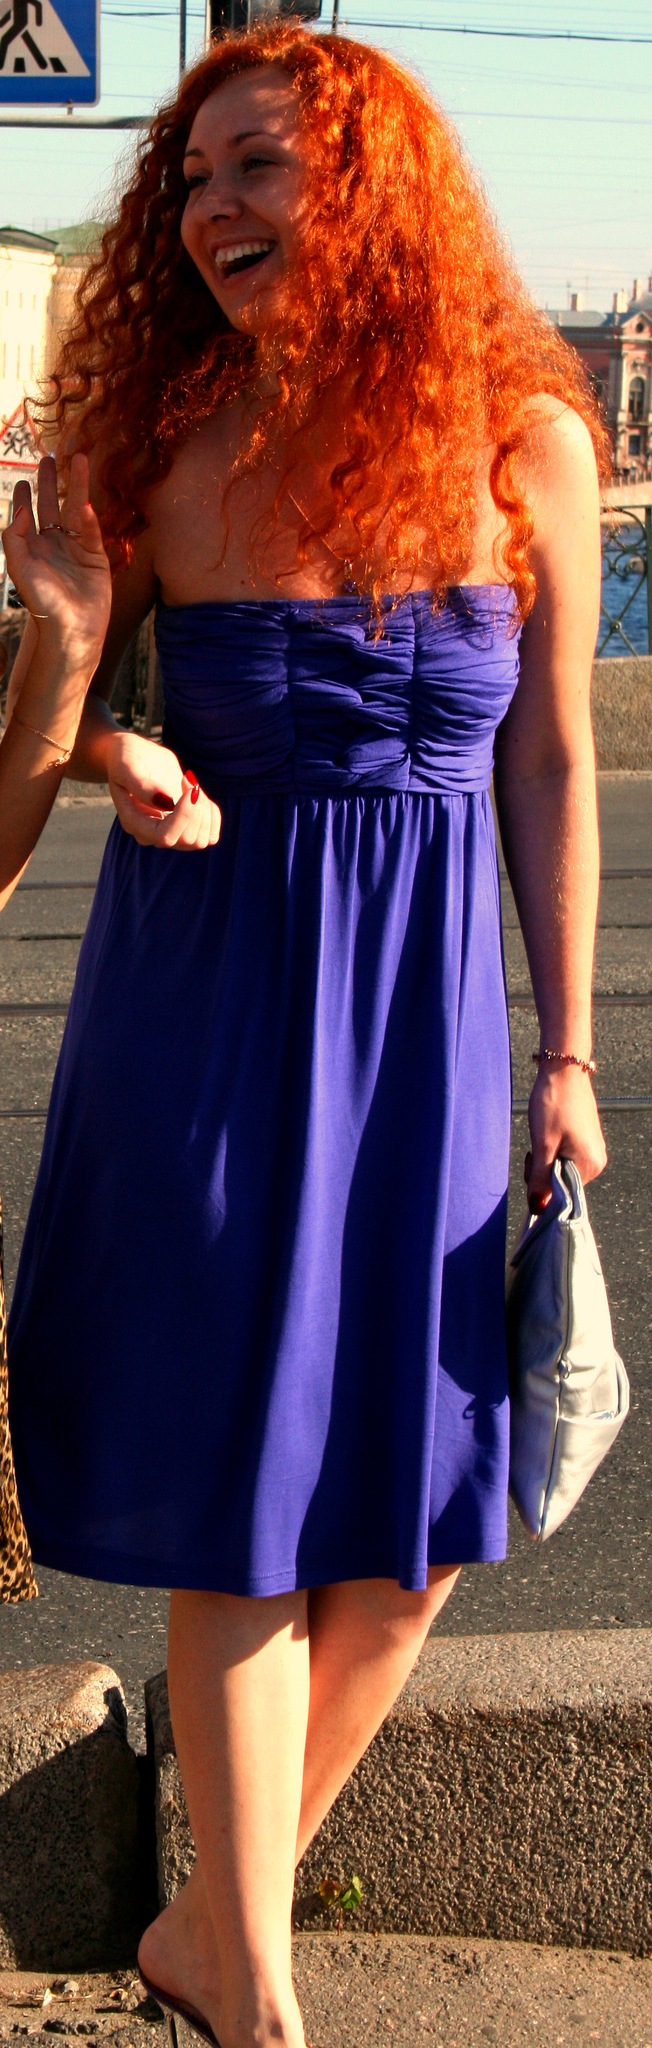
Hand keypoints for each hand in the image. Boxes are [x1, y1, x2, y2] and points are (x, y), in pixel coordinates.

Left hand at [2, 454, 110, 653]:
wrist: (72, 628)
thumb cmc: (42, 601)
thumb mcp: (19, 567)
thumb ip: (14, 537)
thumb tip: (21, 510)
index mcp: (33, 548)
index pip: (28, 515)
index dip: (26, 497)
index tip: (25, 480)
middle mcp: (54, 545)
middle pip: (51, 506)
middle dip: (51, 483)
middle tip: (50, 459)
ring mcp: (76, 550)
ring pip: (75, 511)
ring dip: (77, 486)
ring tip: (79, 461)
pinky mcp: (96, 558)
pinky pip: (92, 532)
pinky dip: (90, 518)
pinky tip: (86, 502)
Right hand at [108, 731, 220, 849]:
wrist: (136, 757)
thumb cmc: (127, 758)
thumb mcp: (128, 765)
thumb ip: (142, 785)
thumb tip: (164, 802)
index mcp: (134, 822)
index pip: (165, 836)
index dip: (185, 816)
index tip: (191, 788)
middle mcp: (151, 834)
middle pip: (187, 839)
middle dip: (196, 808)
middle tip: (187, 780)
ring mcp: (170, 833)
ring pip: (201, 840)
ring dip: (204, 811)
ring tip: (191, 786)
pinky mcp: (185, 827)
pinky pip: (210, 835)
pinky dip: (212, 814)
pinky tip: (199, 794)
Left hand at [525, 1063, 606, 1212]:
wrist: (563, 1070)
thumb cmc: (553, 1104)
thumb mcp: (542, 1145)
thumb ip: (540, 1180)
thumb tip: (537, 1209)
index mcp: (590, 1166)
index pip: (560, 1194)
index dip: (541, 1182)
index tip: (534, 1160)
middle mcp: (597, 1161)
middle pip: (560, 1181)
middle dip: (542, 1168)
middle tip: (538, 1145)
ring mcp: (593, 1149)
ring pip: (559, 1167)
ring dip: (545, 1157)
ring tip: (544, 1134)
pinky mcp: (586, 1140)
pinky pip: (564, 1155)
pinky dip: (551, 1148)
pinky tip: (549, 1130)